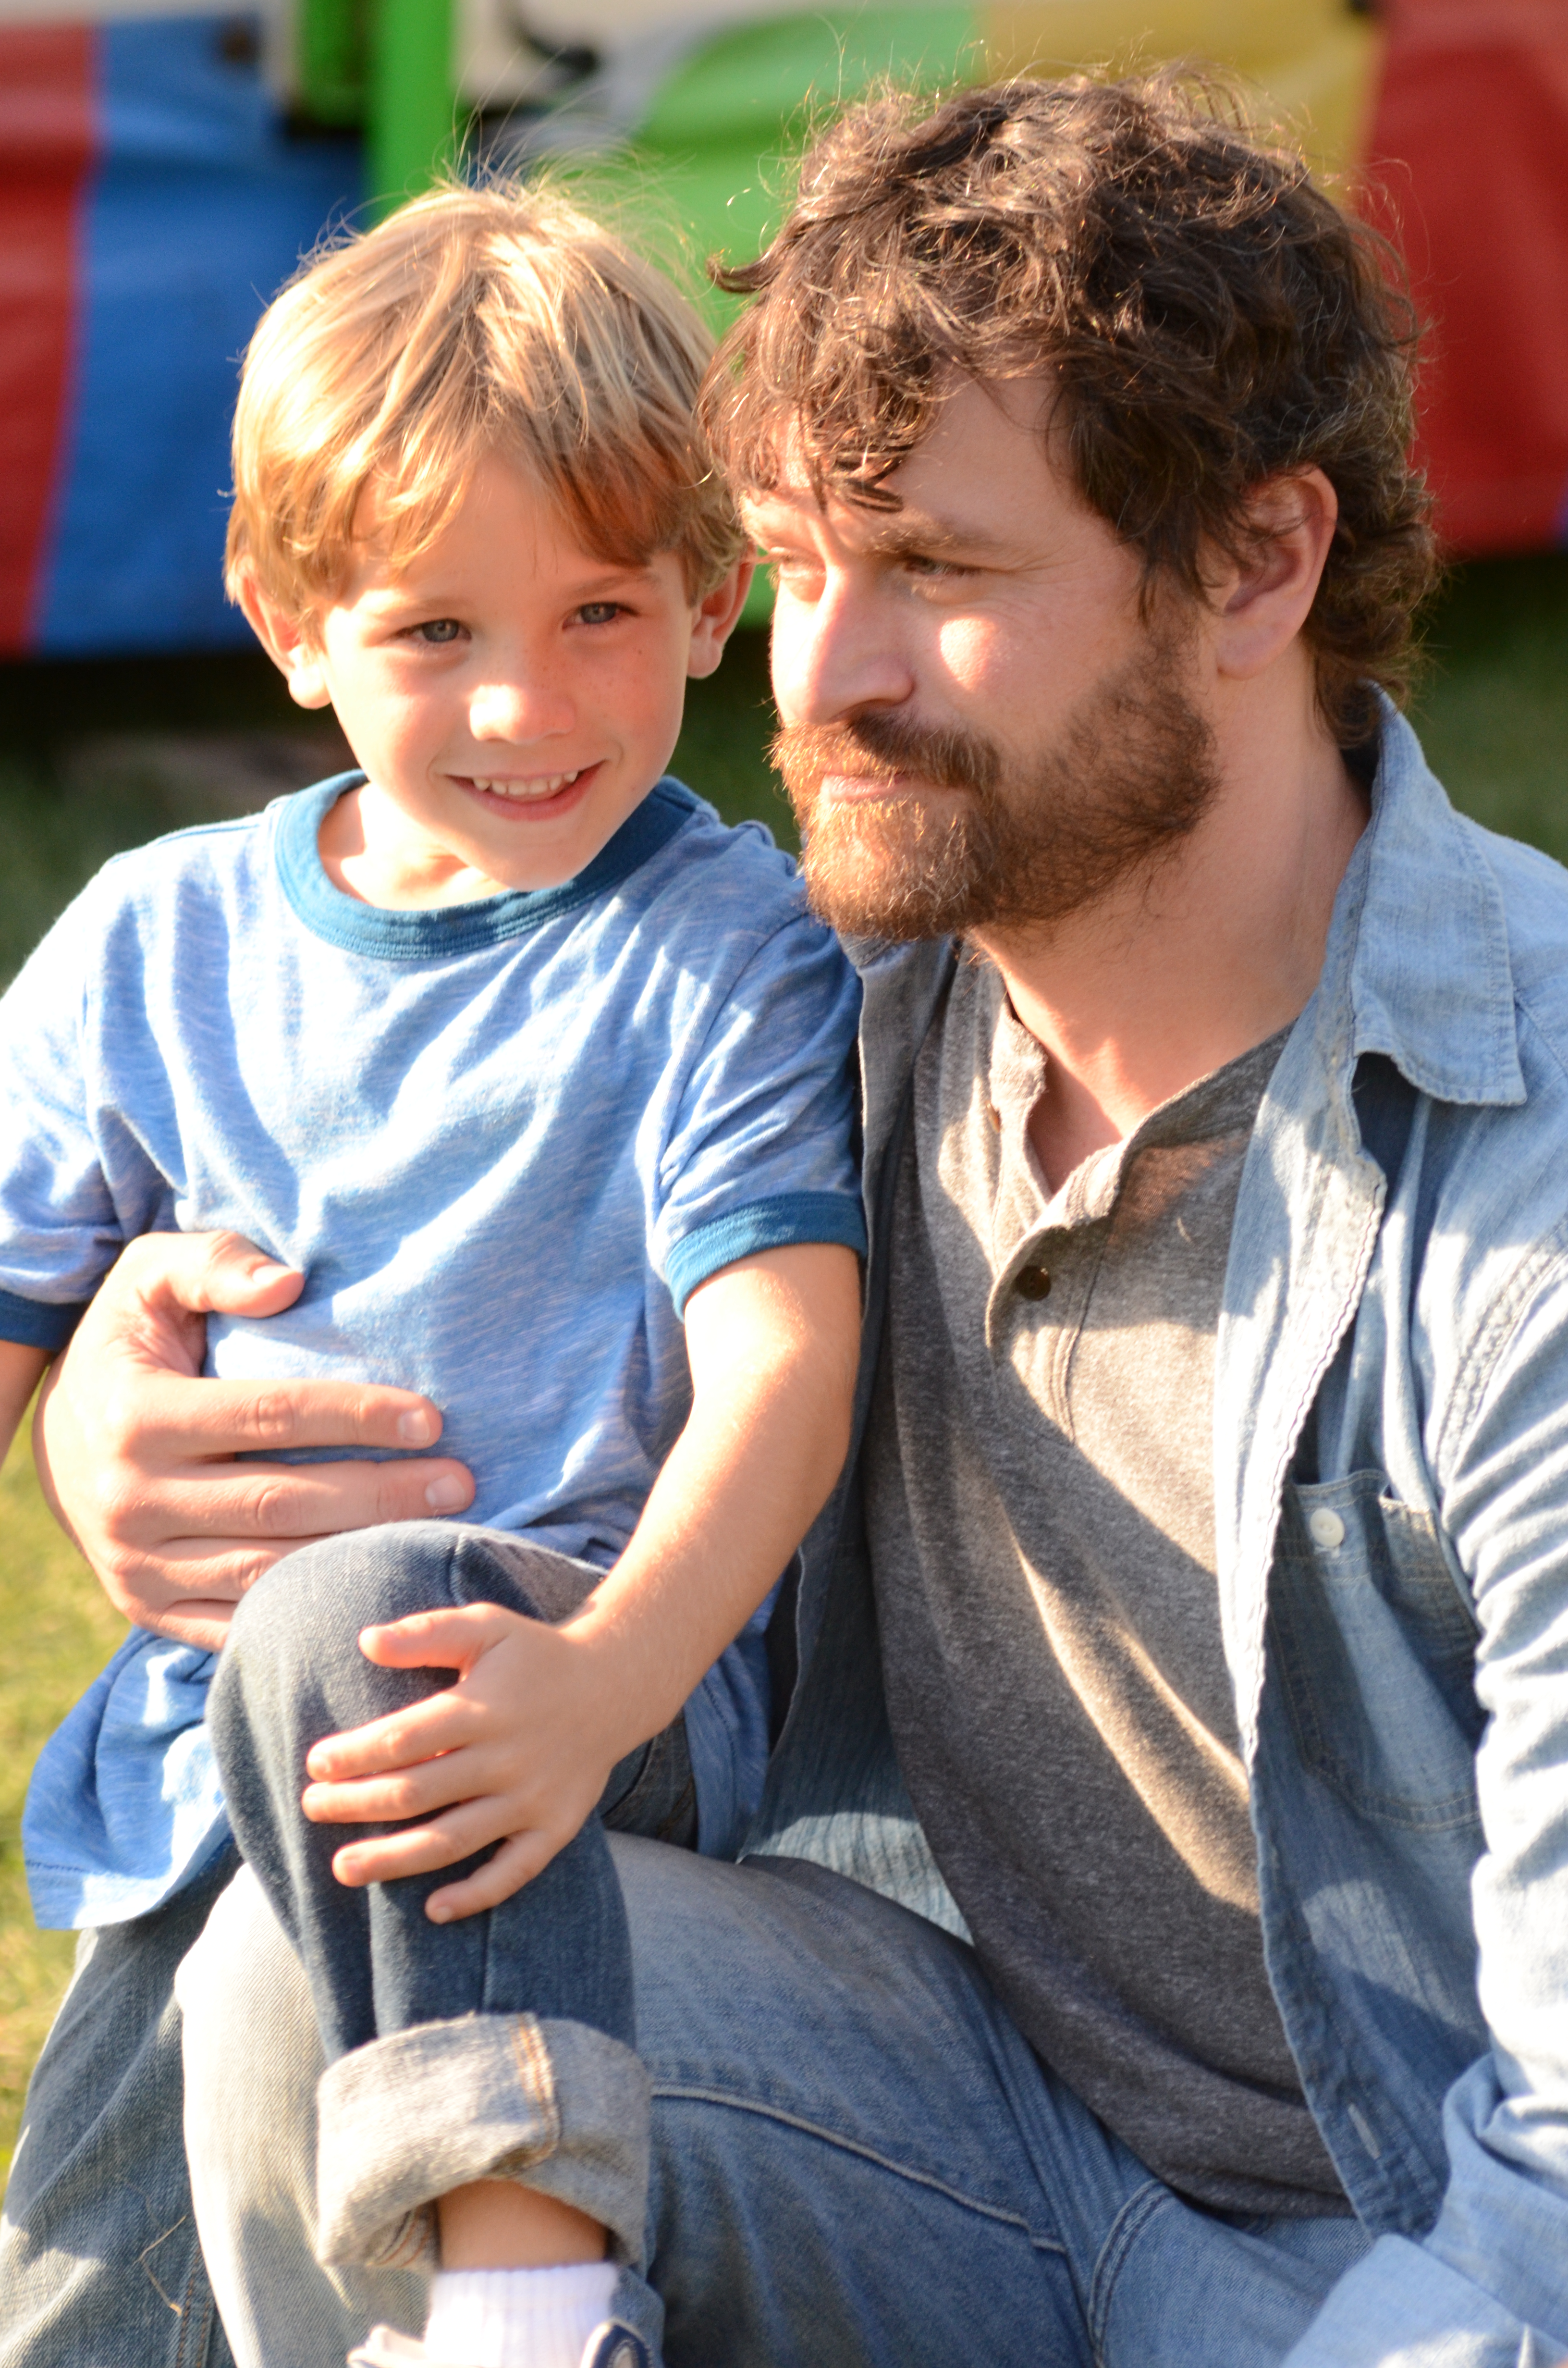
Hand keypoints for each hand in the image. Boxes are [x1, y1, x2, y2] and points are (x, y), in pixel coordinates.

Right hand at [34, 1231, 474, 1649]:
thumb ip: (214, 1262)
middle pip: (280, 1502)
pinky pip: (238, 1623)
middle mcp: (132, 1499)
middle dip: (380, 1494)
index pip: (268, 1416)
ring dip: (360, 1556)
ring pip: (267, 1571)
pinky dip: (309, 1613)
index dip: (354, 1416)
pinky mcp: (148, 1610)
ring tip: (439, 1531)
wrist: (52, 1438)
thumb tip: (289, 1283)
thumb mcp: (147, 1277)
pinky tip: (375, 1590)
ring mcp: (137, 1566)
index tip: (430, 1417)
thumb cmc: (125, 1343)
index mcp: (137, 1415)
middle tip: (460, 1481)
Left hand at [301, 1603, 635, 1920]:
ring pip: (453, 1839)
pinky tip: (433, 1909)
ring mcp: (532, 1797)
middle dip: (356, 1804)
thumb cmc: (534, 1654)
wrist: (616, 1683)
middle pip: (418, 1793)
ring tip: (342, 1869)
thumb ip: (426, 1632)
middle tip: (311, 1808)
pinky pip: (515, 1871)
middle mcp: (507, 1757)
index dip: (353, 1754)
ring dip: (394, 1859)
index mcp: (484, 1707)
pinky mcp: (556, 1827)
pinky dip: (476, 1894)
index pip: (404, 1739)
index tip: (315, 1763)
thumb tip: (364, 1641)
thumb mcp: (486, 1626)